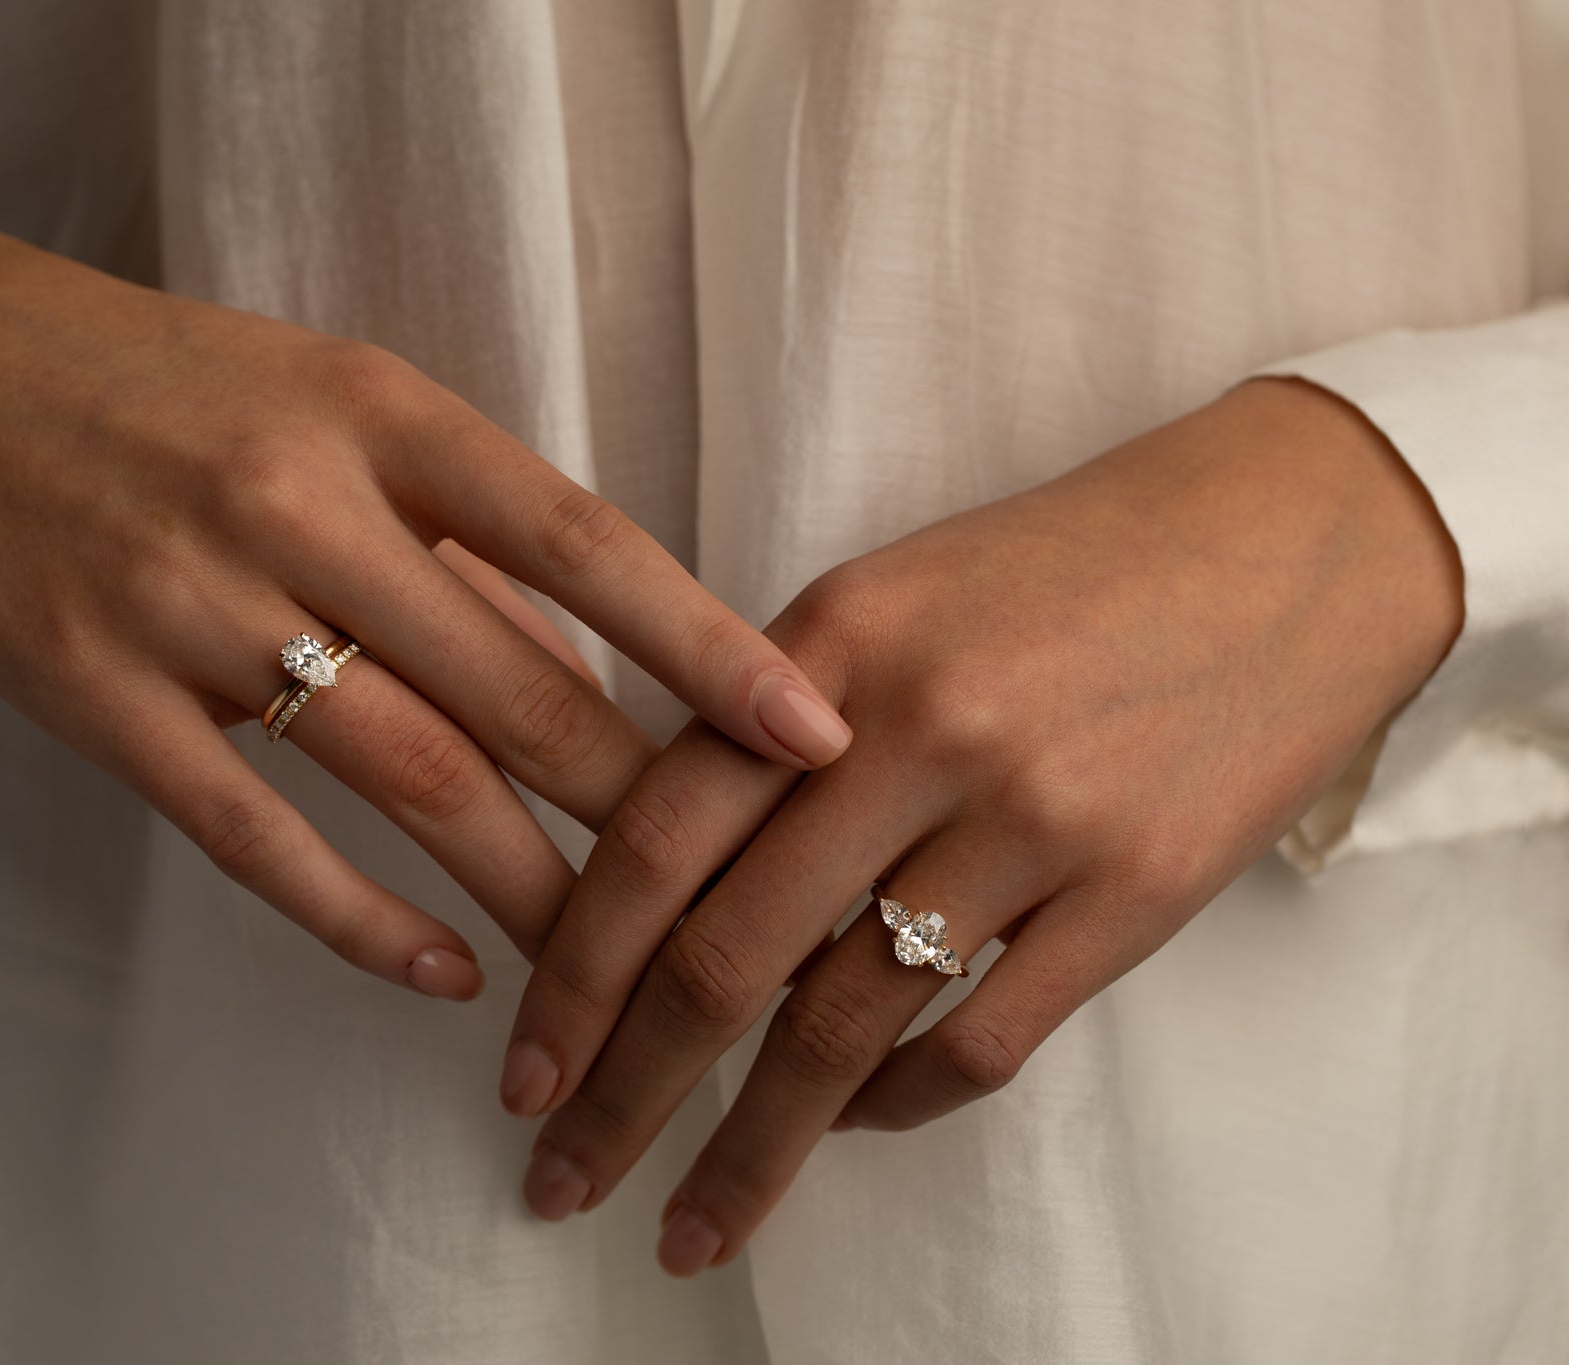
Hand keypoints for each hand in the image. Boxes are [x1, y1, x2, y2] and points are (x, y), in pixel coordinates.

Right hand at [0, 213, 852, 999]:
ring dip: (524, 889)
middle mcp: (297, 501)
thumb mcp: (311, 395)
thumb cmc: (142, 380)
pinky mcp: (97, 694)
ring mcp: (190, 602)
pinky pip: (255, 831)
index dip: (706, 647)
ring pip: (406, 775)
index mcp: (374, 411)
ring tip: (611, 977)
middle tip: (741, 902)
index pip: (580, 543)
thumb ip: (441, 516)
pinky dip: (356, 916)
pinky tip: (434, 974)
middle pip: (513, 686)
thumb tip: (583, 645)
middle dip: (640, 809)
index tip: (810, 731)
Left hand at [499, 375, 1462, 1268]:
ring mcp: (1035, 819)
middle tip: (564, 1178)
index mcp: (830, 642)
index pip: (657, 837)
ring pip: (844, 1031)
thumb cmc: (1059, 568)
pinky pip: (979, 1044)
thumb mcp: (884, 596)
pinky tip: (841, 1128)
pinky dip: (890, 1109)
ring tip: (691, 1224)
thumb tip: (654, 886)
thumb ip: (763, 720)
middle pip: (730, 957)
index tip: (523, 1069)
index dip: (572, 972)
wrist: (1289, 541)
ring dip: (750, 1147)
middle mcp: (921, 732)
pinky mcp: (1136, 894)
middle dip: (627, 1091)